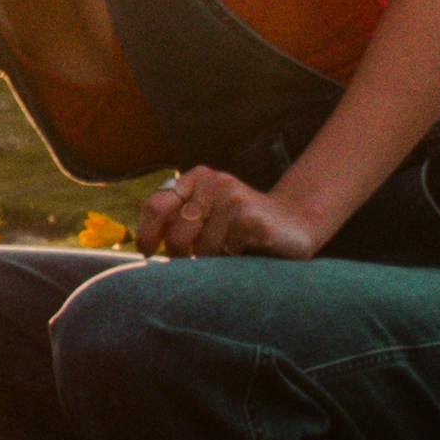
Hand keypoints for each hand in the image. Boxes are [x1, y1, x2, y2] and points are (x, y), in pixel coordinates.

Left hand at [132, 164, 321, 263]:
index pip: (156, 206)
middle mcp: (214, 182)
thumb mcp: (208, 215)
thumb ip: (179, 221)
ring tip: (230, 250)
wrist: (295, 222)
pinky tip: (247, 249)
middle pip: (177, 236)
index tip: (147, 254)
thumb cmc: (242, 226)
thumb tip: (144, 248)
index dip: (146, 235)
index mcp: (197, 179)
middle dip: (183, 257)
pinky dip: (233, 259)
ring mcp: (233, 198)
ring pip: (203, 249)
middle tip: (197, 260)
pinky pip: (225, 253)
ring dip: (213, 260)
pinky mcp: (250, 217)